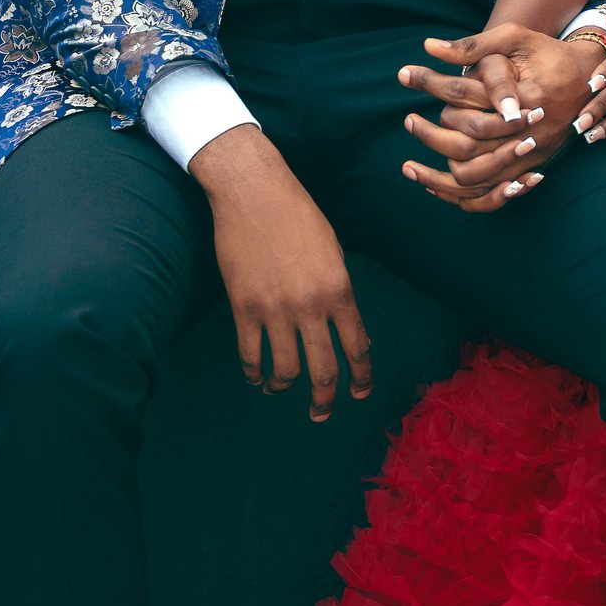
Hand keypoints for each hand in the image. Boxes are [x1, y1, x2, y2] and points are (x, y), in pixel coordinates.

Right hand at [192, 126, 370, 418]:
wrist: (253, 192)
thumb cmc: (297, 215)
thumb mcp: (333, 252)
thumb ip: (340, 293)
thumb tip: (348, 331)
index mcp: (339, 290)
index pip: (357, 347)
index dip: (361, 376)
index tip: (360, 392)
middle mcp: (311, 306)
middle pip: (324, 371)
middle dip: (325, 399)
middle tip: (322, 413)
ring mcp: (275, 309)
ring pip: (285, 370)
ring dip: (284, 388)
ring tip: (280, 390)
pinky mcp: (243, 307)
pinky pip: (250, 355)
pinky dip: (253, 372)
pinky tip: (255, 376)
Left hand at [397, 23, 597, 209]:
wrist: (588, 79)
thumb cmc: (548, 54)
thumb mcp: (516, 38)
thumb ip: (474, 44)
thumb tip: (428, 46)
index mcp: (523, 96)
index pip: (464, 95)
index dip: (430, 82)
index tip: (405, 74)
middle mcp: (528, 132)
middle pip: (466, 144)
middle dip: (430, 134)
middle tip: (408, 121)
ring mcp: (531, 155)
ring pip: (476, 178)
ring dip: (438, 177)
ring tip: (411, 165)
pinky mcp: (531, 169)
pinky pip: (492, 196)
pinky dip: (463, 197)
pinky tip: (438, 188)